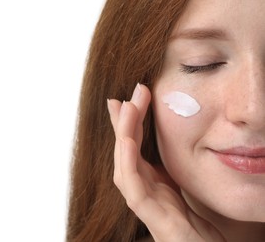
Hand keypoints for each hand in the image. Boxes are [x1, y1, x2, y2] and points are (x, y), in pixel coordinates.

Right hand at [107, 84, 224, 241]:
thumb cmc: (191, 217)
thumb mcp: (178, 181)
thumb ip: (166, 164)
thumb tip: (166, 139)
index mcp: (148, 178)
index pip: (133, 144)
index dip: (128, 121)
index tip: (128, 97)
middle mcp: (141, 188)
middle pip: (126, 150)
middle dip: (124, 121)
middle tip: (128, 95)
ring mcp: (145, 203)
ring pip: (124, 166)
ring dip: (123, 135)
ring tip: (125, 108)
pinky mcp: (153, 218)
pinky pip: (134, 190)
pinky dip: (127, 164)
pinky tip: (127, 142)